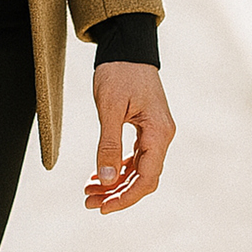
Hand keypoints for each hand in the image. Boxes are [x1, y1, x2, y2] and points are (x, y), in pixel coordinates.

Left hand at [85, 61, 174, 212]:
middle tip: (89, 202)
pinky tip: (99, 174)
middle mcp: (162, 135)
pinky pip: (135, 155)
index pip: (146, 178)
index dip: (125, 197)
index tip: (103, 208)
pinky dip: (117, 166)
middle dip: (117, 193)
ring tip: (89, 192)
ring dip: (115, 182)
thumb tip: (106, 180)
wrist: (126, 44)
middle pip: (143, 178)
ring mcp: (155, 131)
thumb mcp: (110, 107)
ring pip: (137, 168)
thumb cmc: (118, 71)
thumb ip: (109, 144)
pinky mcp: (146, 126)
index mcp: (159, 132)